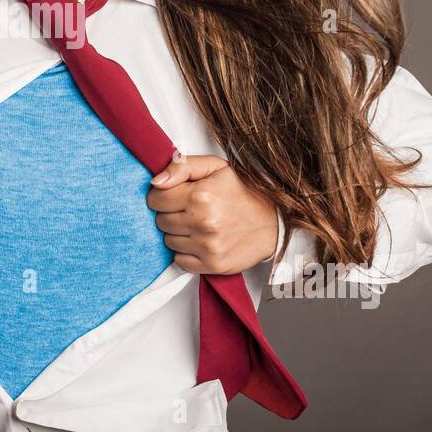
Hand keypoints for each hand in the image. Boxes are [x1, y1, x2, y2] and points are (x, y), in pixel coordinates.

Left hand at [146, 154, 277, 274]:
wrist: (276, 220)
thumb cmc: (244, 191)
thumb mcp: (216, 167)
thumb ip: (182, 166)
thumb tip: (155, 182)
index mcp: (201, 195)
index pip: (155, 199)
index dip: (160, 196)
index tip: (173, 196)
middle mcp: (203, 221)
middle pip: (160, 221)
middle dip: (169, 214)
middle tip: (188, 210)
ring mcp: (208, 246)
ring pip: (168, 241)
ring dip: (177, 233)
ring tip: (196, 224)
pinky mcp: (213, 265)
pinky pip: (179, 262)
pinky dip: (185, 253)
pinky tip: (199, 241)